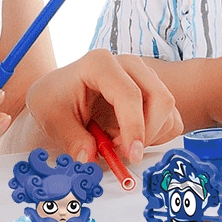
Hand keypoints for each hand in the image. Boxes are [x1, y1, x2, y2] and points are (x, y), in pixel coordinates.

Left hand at [24, 49, 182, 166]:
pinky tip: (128, 138)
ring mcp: (143, 77)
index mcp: (100, 64)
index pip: (130, 94)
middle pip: (161, 99)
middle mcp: (128, 65)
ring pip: (168, 112)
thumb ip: (72, 139)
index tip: (131, 155)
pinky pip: (170, 119)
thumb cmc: (53, 100)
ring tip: (115, 141)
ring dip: (148, 137)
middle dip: (145, 134)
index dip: (134, 127)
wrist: (57, 95)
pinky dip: (154, 136)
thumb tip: (89, 158)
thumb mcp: (52, 119)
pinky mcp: (152, 93)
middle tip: (119, 152)